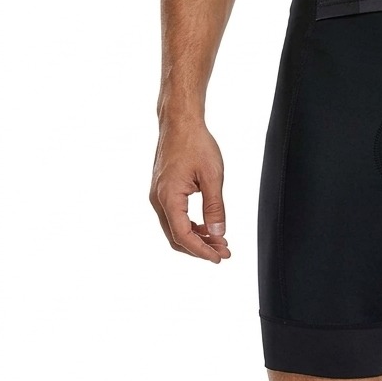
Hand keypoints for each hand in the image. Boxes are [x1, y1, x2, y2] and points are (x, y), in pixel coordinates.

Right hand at [149, 119, 231, 261]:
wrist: (180, 122)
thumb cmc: (196, 143)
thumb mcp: (212, 175)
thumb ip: (215, 206)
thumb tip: (218, 233)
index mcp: (169, 198)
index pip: (183, 236)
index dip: (201, 250)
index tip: (218, 257)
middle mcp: (158, 200)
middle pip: (176, 237)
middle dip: (200, 247)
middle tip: (223, 252)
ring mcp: (158, 195)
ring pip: (174, 227)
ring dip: (195, 237)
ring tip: (219, 241)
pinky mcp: (162, 190)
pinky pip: (173, 216)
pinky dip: (189, 225)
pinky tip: (206, 226)